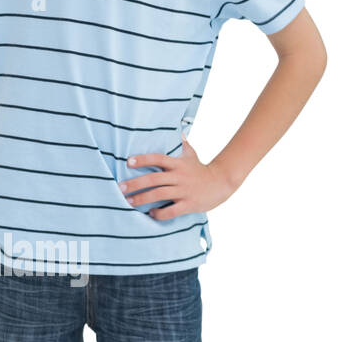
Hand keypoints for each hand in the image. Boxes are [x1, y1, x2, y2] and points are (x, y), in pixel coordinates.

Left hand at [119, 134, 236, 219]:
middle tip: (120, 188)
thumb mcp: (190, 154)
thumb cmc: (200, 169)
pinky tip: (151, 213)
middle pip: (154, 179)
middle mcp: (180, 177)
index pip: (158, 158)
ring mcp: (185, 191)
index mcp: (177, 164)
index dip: (143, 159)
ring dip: (143, 199)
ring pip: (160, 195)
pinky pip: (172, 210)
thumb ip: (180, 143)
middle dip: (135, 184)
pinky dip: (160, 213)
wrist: (222, 183)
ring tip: (129, 202)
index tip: (128, 161)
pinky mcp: (190, 205)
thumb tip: (175, 128)